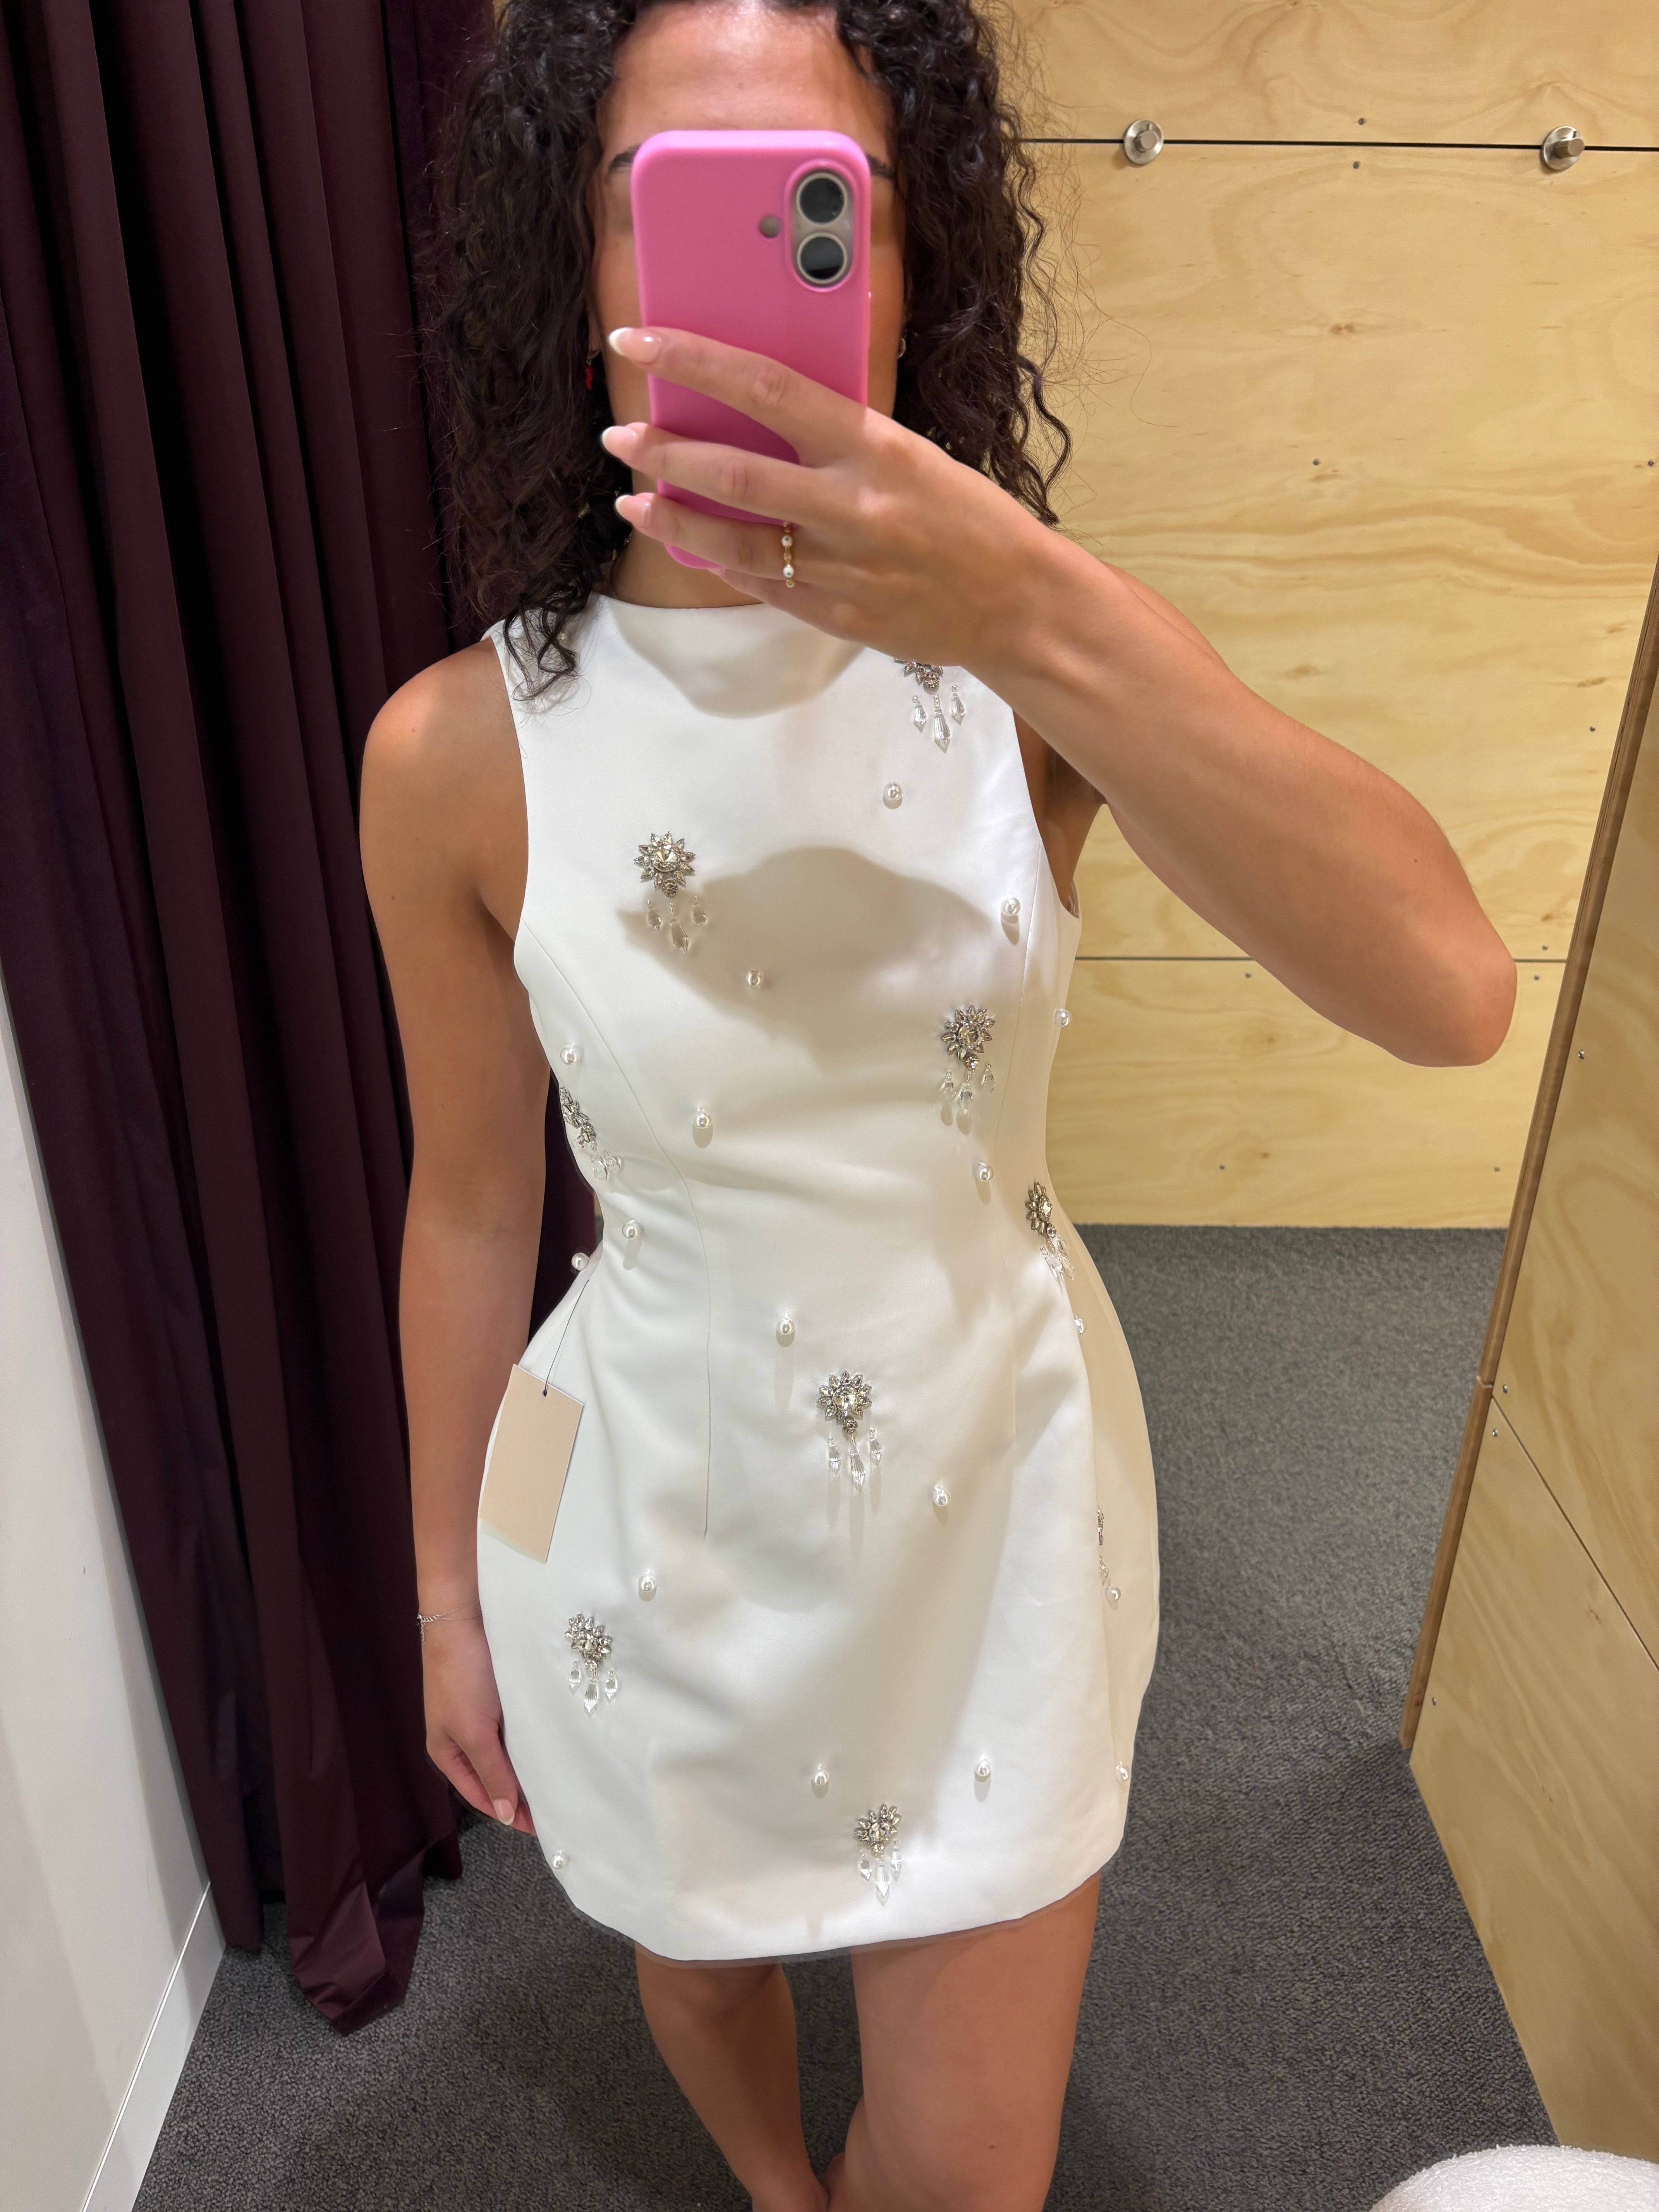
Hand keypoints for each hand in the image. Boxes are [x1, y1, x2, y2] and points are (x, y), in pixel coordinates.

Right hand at [421, 1610, 535, 1834]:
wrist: (463, 1618)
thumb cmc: (461, 1677)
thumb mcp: (474, 1731)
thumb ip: (491, 1772)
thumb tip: (506, 1815)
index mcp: (447, 1753)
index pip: (481, 1796)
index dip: (508, 1813)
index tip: (540, 1828)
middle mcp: (463, 1738)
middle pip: (494, 1776)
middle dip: (520, 1794)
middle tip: (556, 1808)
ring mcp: (480, 1715)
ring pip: (507, 1753)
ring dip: (528, 1767)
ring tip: (559, 1782)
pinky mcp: (497, 1696)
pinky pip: (516, 1727)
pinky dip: (532, 1740)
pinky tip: (553, 1745)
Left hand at [599, 325, 1054, 670]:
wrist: (1016, 603)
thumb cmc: (967, 517)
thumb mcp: (910, 454)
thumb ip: (838, 438)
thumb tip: (760, 415)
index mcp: (873, 446)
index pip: (764, 386)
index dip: (693, 360)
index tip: (641, 343)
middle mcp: (852, 505)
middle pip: (733, 470)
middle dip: (662, 452)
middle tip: (621, 437)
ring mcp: (842, 567)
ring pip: (732, 540)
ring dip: (672, 518)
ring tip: (634, 500)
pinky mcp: (837, 615)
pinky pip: (761, 585)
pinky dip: (719, 562)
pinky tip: (691, 546)